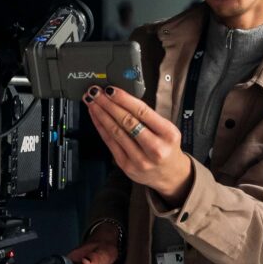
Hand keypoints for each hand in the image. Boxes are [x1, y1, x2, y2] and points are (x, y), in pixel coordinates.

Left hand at [83, 85, 193, 204]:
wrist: (169, 174)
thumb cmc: (166, 146)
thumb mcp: (166, 129)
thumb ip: (148, 116)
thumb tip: (121, 97)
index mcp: (168, 134)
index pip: (143, 112)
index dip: (124, 99)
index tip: (111, 89)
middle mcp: (155, 148)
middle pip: (127, 121)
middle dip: (108, 104)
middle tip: (96, 92)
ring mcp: (140, 159)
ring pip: (116, 132)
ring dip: (101, 114)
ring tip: (92, 102)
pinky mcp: (127, 166)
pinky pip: (110, 143)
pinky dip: (101, 128)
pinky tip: (96, 117)